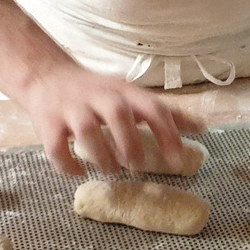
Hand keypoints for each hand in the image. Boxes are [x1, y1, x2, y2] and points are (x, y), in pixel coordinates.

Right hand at [15, 62, 204, 176]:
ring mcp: (71, 109)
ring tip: (111, 171)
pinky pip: (55, 147)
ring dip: (101, 155)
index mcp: (124, 91)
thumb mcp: (132, 95)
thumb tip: (203, 127)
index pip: (152, 107)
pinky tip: (79, 173)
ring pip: (86, 131)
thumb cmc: (98, 91)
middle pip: (118, 114)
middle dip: (130, 143)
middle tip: (138, 166)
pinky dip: (67, 164)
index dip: (167, 133)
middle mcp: (98, 96)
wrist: (46, 76)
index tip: (179, 159)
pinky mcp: (47, 123)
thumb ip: (164, 112)